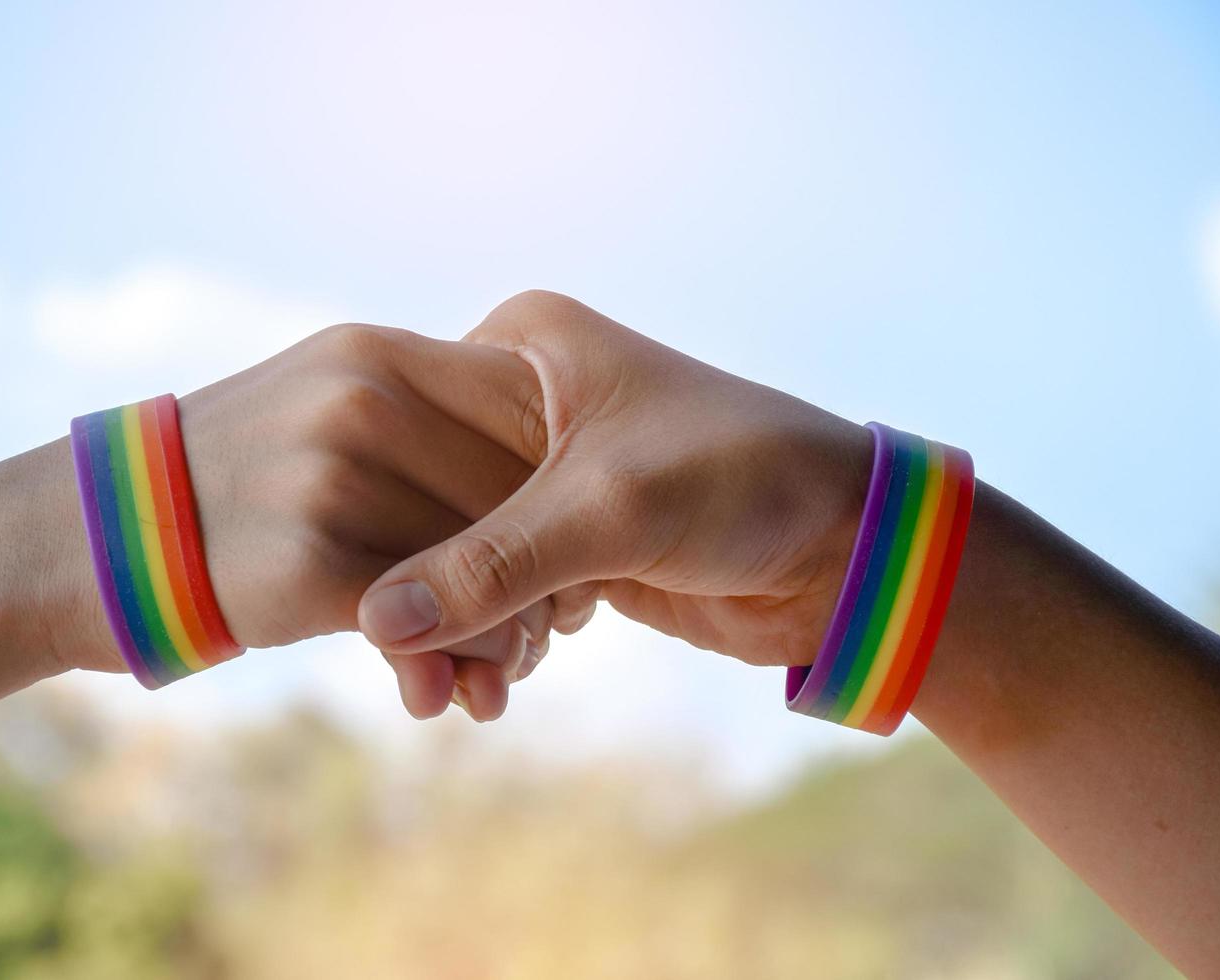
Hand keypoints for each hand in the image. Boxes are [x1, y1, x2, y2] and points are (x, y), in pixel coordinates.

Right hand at [57, 323, 584, 716]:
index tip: (566, 553)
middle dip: (545, 575)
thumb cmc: (237, 483)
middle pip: (516, 490)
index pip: (526, 406)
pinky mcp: (306, 559)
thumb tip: (535, 479)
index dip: (562, 488)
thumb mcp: (324, 409)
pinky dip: (449, 666)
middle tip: (549, 636)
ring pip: (481, 560)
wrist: (100, 532)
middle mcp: (363, 398)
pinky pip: (424, 618)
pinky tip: (439, 696)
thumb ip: (422, 424)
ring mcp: (332, 474)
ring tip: (499, 680)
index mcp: (380, 354)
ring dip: (505, 637)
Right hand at [360, 291, 872, 708]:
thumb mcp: (608, 512)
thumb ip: (489, 565)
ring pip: (460, 553)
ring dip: (467, 626)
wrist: (846, 544)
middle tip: (426, 679)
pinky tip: (506, 676)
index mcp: (522, 346)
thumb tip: (376, 623)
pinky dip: (499, 634)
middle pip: (426, 501)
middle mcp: (522, 398)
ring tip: (481, 688)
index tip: (373, 614)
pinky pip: (500, 586)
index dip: (391, 527)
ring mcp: (544, 472)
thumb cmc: (744, 482)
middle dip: (430, 595)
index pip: (407, 431)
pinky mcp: (568, 534)